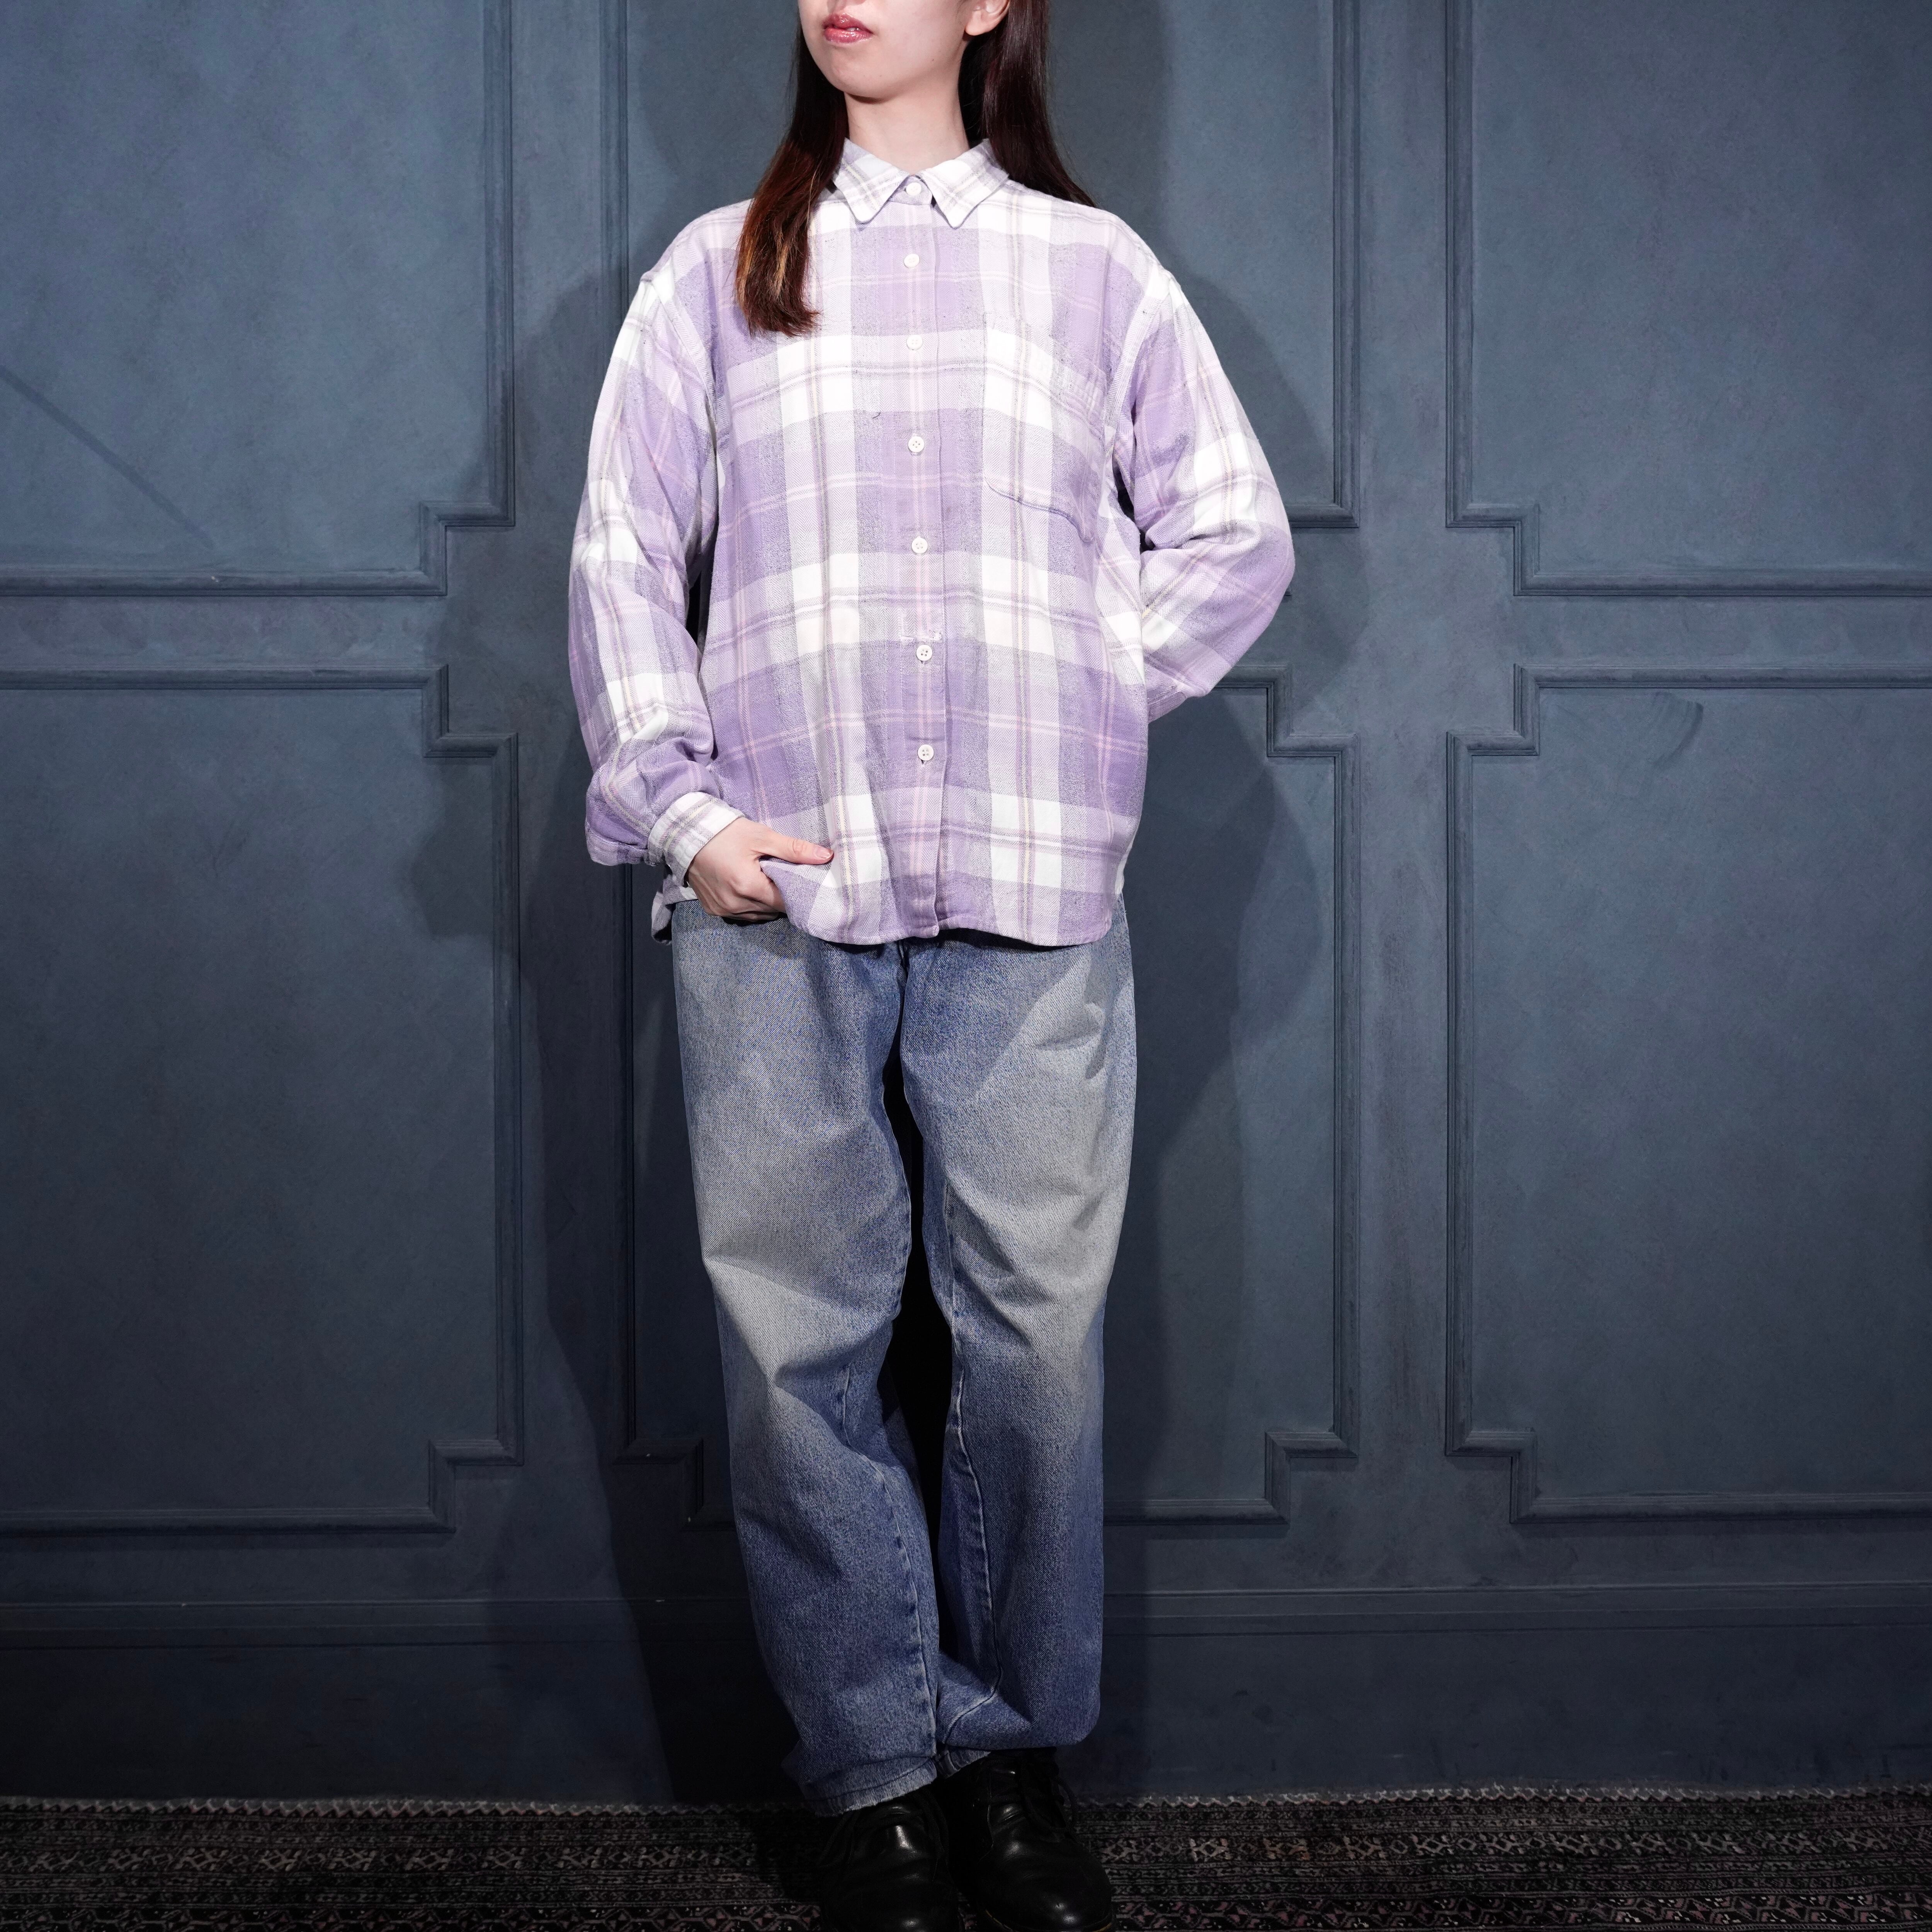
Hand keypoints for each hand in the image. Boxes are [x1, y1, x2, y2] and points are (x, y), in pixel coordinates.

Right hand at [684, 816, 832, 922]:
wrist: (685, 833)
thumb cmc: (724, 832)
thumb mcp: (762, 836)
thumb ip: (794, 849)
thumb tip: (826, 857)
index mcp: (748, 887)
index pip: (786, 902)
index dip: (797, 893)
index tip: (801, 880)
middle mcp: (735, 905)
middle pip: (773, 910)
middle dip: (781, 896)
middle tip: (783, 876)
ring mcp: (722, 910)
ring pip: (758, 916)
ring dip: (765, 903)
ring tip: (764, 881)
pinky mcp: (713, 910)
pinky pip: (740, 915)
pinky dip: (749, 905)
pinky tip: (748, 887)